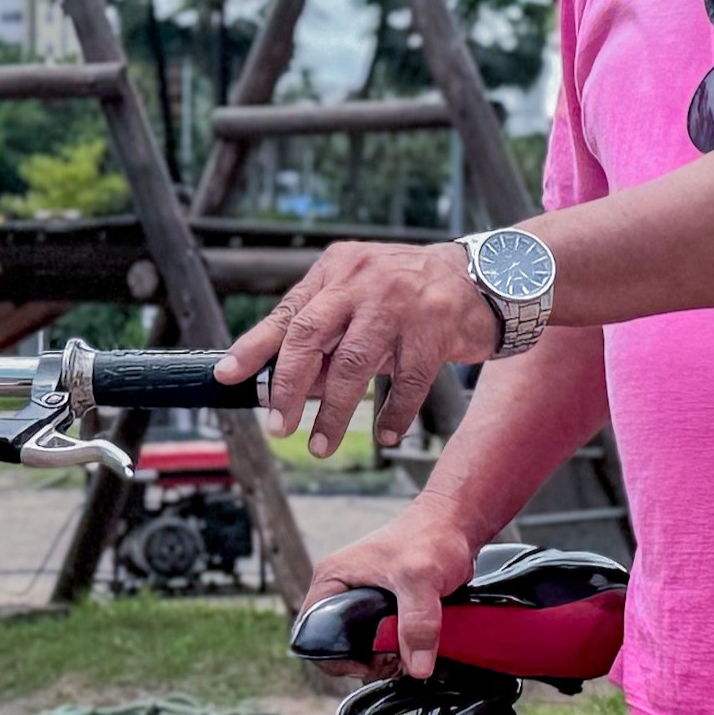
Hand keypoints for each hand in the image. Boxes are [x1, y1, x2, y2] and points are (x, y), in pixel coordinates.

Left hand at [216, 240, 497, 456]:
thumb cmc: (412, 296)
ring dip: (335, 412)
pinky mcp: (436, 326)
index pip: (287, 312)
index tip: (228, 376)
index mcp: (336, 270)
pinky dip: (393, 414)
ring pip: (354, 363)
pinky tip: (386, 435)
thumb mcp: (362, 303)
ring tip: (320, 444)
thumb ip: (329, 339)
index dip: (254, 347)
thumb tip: (293, 388)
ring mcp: (400, 301)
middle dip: (289, 386)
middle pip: (311, 334)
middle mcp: (363, 279)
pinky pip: (406, 380)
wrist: (486, 278)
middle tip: (279, 426)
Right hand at [302, 499, 484, 679]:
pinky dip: (401, 648)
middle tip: (393, 658)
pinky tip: (417, 644)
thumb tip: (417, 666)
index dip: (335, 657)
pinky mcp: (386, 607)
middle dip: (367, 660)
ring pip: (365, 646)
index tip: (367, 663)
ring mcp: (364, 599)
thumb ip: (417, 623)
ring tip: (408, 652)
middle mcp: (343, 590)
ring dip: (386, 656)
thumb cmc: (430, 535)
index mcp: (333, 578)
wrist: (456, 525)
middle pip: (340, 645)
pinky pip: (385, 639)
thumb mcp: (421, 579)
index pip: (311, 634)